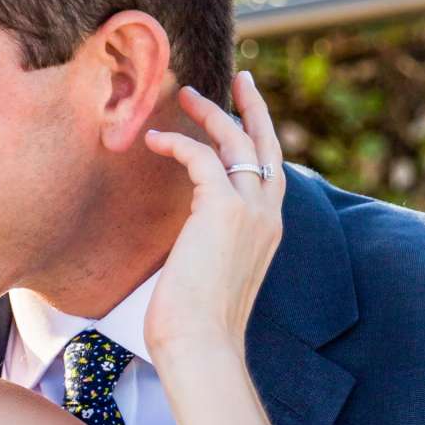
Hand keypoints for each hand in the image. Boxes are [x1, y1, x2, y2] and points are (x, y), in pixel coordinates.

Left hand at [142, 69, 284, 365]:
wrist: (202, 346)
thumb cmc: (197, 326)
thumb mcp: (210, 278)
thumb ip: (211, 249)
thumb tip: (190, 243)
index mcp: (268, 232)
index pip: (270, 174)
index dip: (258, 141)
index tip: (244, 118)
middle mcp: (268, 216)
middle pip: (266, 146)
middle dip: (253, 108)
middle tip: (240, 79)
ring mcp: (250, 210)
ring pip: (237, 142)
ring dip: (211, 114)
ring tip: (186, 94)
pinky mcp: (223, 209)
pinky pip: (200, 156)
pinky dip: (177, 143)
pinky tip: (153, 140)